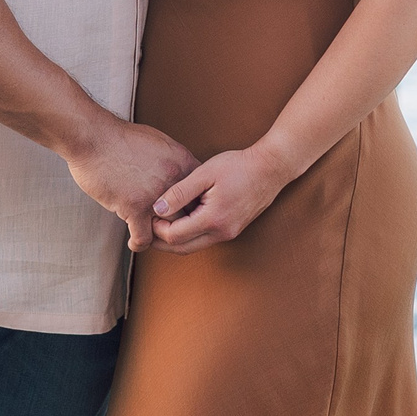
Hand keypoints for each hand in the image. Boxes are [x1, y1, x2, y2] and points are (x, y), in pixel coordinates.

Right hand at [66, 119, 199, 252]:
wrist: (92, 137)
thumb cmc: (119, 137)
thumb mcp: (157, 141)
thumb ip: (173, 160)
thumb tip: (180, 172)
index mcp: (182, 162)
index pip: (202, 192)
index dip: (194, 204)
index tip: (186, 211)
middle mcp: (174, 180)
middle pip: (190, 214)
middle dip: (180, 222)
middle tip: (170, 228)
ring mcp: (155, 196)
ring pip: (169, 229)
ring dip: (160, 234)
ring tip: (154, 236)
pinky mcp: (134, 208)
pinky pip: (144, 238)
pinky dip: (139, 243)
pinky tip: (135, 243)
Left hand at [150, 147, 293, 253]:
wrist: (270, 168)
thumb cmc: (238, 166)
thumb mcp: (204, 174)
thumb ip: (179, 192)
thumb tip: (157, 208)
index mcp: (213, 220)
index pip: (174, 236)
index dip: (157, 228)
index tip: (150, 212)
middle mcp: (222, 233)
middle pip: (182, 249)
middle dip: (161, 241)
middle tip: (147, 226)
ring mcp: (229, 234)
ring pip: (193, 247)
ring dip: (175, 239)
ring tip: (161, 222)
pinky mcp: (232, 230)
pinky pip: (204, 239)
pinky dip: (189, 234)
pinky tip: (181, 218)